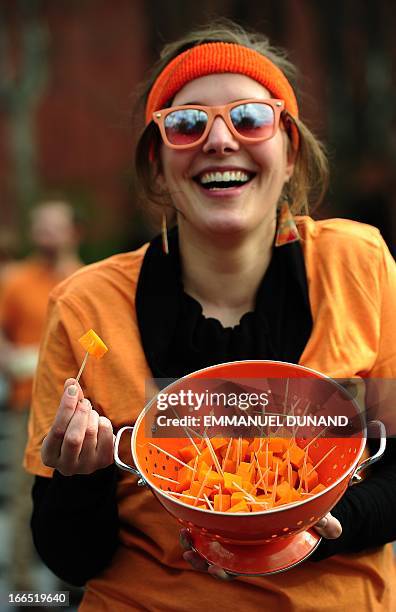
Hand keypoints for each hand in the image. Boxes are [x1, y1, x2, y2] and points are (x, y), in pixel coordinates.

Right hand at [41, 378, 114, 475]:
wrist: (87, 452)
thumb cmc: (72, 431)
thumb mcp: (65, 420)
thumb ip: (67, 402)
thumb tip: (71, 382)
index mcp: (49, 456)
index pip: (57, 430)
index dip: (66, 407)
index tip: (72, 388)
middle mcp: (66, 467)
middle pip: (74, 437)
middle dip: (81, 413)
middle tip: (85, 403)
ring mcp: (86, 466)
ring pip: (91, 434)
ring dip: (92, 416)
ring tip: (90, 413)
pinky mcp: (104, 462)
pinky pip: (107, 435)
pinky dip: (104, 423)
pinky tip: (99, 422)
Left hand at [180, 512, 341, 579]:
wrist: (306, 514)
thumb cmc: (310, 522)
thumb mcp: (321, 520)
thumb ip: (325, 523)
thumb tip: (332, 526)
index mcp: (264, 554)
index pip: (242, 568)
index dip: (225, 570)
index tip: (213, 566)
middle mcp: (249, 550)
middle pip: (219, 561)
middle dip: (201, 559)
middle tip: (189, 548)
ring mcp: (239, 537)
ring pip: (212, 548)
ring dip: (195, 545)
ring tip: (184, 536)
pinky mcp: (234, 522)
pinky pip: (213, 531)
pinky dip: (200, 528)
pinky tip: (189, 520)